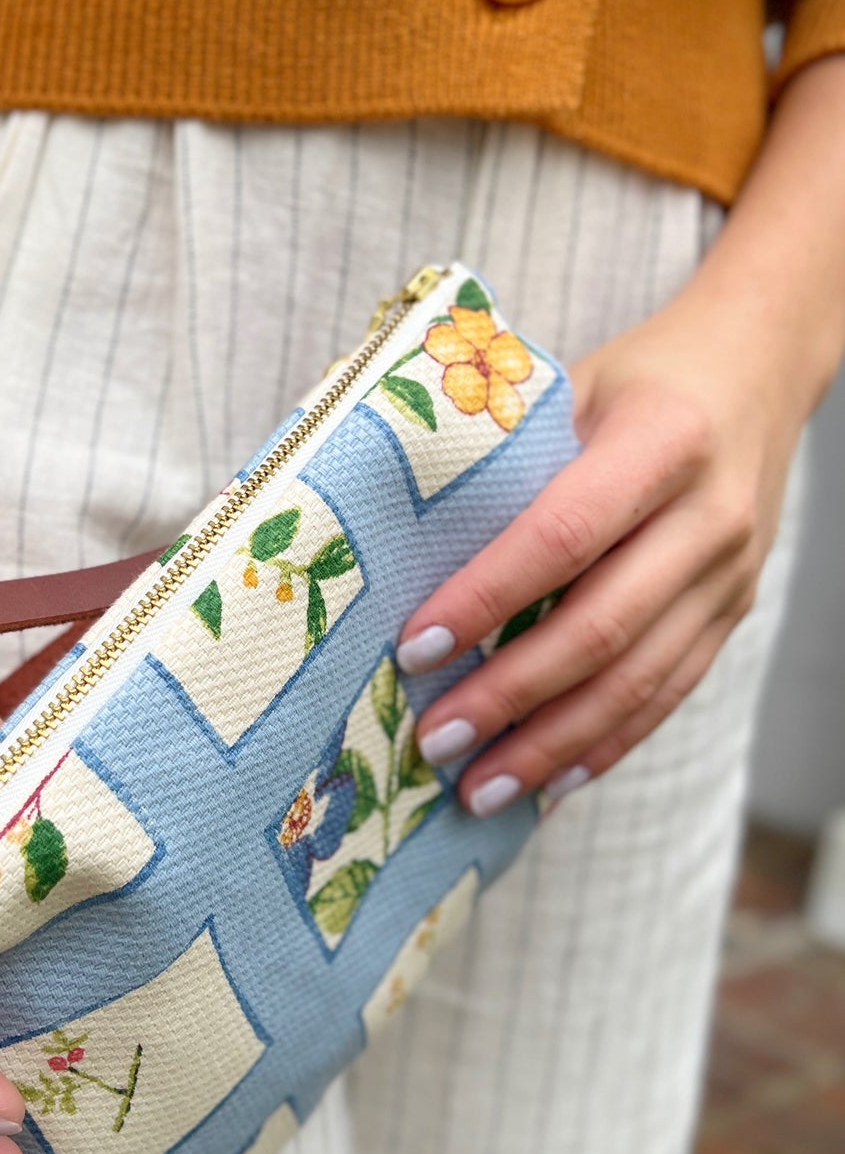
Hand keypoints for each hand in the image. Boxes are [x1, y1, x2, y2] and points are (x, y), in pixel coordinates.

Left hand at [396, 281, 815, 813]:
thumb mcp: (575, 384)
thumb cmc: (640, 374)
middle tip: (433, 739)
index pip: (562, 535)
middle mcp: (708, 516)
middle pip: (601, 628)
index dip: (486, 598)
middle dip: (509, 695)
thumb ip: (506, 449)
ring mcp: (730, 573)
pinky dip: (606, 744)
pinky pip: (669, 692)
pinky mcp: (734, 610)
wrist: (761, 365)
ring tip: (478, 788)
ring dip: (551, 743)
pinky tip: (550, 782)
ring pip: (638, 681)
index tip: (414, 646)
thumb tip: (392, 524)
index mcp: (662, 442)